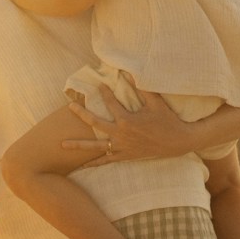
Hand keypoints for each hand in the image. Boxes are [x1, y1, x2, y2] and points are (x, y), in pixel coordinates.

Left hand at [62, 87, 196, 163]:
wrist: (178, 142)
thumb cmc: (167, 120)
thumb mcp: (156, 102)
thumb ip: (142, 88)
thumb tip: (130, 72)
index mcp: (127, 120)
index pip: (111, 104)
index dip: (104, 93)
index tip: (98, 85)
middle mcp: (121, 135)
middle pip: (95, 123)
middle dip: (81, 114)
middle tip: (69, 106)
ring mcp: (122, 147)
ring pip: (95, 146)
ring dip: (78, 145)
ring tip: (61, 144)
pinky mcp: (125, 156)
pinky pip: (106, 160)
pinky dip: (93, 163)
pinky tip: (80, 166)